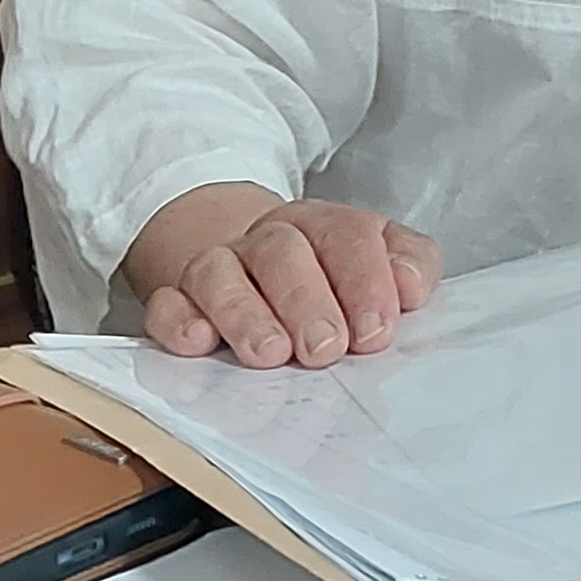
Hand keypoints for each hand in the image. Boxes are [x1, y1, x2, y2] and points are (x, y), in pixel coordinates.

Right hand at [121, 182, 441, 366]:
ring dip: (245, 314)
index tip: (376, 331)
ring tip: (269, 354)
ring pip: (221, 275)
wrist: (246, 256)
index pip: (347, 237)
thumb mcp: (376, 260)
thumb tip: (413, 285)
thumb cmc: (324, 271)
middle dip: (306, 302)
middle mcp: (269, 239)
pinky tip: (197, 342)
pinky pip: (167, 303)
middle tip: (325, 349)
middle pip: (283, 253)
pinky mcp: (176, 296)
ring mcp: (219, 265)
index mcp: (324, 226)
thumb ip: (409, 264)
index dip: (364, 282)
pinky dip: (178, 321)